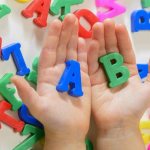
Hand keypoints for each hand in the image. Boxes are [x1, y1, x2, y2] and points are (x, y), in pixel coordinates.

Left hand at [12, 14, 90, 149]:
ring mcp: (72, 74)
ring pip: (73, 53)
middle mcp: (59, 71)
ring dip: (75, 39)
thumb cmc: (53, 119)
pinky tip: (86, 41)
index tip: (56, 23)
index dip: (52, 38)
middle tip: (70, 17)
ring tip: (78, 24)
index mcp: (47, 76)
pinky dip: (85, 52)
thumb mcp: (37, 106)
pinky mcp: (84, 79)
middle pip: (61, 49)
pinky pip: (84, 62)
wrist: (69, 129)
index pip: (49, 52)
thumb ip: (26, 92)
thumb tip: (13, 78)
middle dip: (65, 33)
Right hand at [88, 19, 148, 148]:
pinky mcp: (91, 78)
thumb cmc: (133, 106)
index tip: (118, 26)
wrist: (117, 123)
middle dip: (108, 36)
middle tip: (105, 22)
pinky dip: (90, 54)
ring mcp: (101, 73)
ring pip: (100, 54)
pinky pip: (91, 64)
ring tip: (97, 27)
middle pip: (111, 49)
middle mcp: (113, 68)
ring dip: (98, 41)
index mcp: (127, 69)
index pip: (124, 50)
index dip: (122, 38)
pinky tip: (90, 43)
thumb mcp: (149, 89)